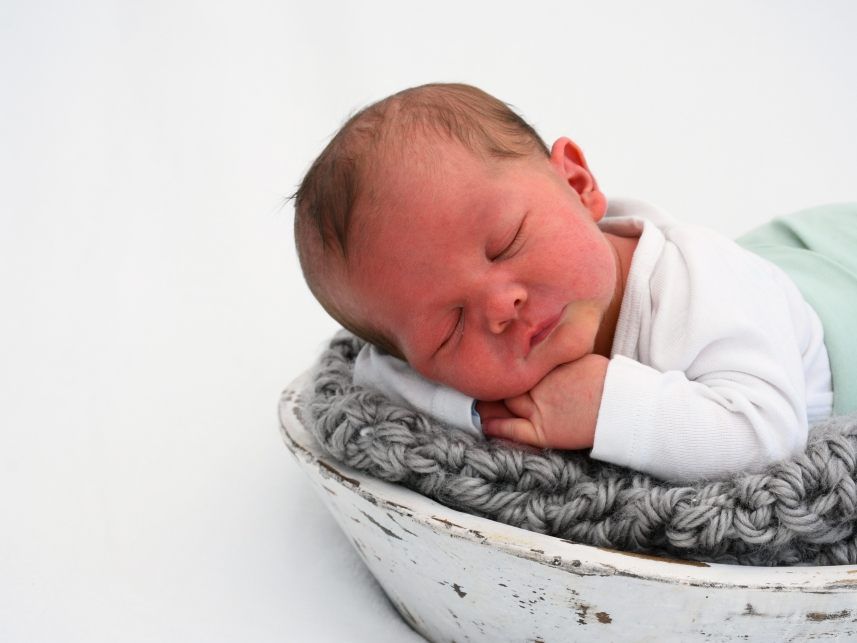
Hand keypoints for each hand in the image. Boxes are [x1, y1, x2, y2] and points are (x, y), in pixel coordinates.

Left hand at [477, 354, 608, 449]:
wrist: (624, 407)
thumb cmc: (609, 381)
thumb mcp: (581, 357)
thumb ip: (559, 353)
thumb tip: (547, 344)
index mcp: (548, 365)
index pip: (518, 362)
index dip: (503, 365)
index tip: (488, 361)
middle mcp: (539, 384)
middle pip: (507, 382)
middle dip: (492, 383)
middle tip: (476, 381)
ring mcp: (540, 408)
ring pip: (506, 404)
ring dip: (489, 405)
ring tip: (475, 403)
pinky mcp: (544, 432)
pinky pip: (514, 430)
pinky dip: (497, 428)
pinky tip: (485, 426)